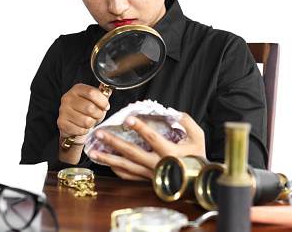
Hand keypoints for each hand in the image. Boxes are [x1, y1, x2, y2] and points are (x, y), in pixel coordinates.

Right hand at [57, 83, 110, 144]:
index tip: (106, 106)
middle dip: (99, 114)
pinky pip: (80, 130)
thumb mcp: (95, 101)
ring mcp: (63, 110)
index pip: (92, 92)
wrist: (72, 124)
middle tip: (98, 115)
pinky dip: (85, 130)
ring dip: (92, 123)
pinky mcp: (61, 123)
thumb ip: (102, 95)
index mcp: (77, 89)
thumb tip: (109, 90)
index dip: (102, 101)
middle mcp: (68, 98)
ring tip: (91, 121)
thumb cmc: (85, 111)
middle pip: (90, 108)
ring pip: (86, 121)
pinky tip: (83, 127)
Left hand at [88, 111, 205, 180]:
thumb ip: (186, 121)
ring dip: (108, 159)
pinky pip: (128, 176)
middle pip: (131, 153)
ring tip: (93, 152)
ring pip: (126, 167)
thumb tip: (170, 110)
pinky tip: (106, 162)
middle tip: (100, 133)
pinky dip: (116, 170)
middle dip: (114, 143)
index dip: (140, 127)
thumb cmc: (197, 157)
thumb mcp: (198, 136)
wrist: (197, 181)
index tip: (128, 118)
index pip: (151, 138)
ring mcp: (150, 174)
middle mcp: (157, 165)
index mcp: (170, 153)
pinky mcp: (147, 180)